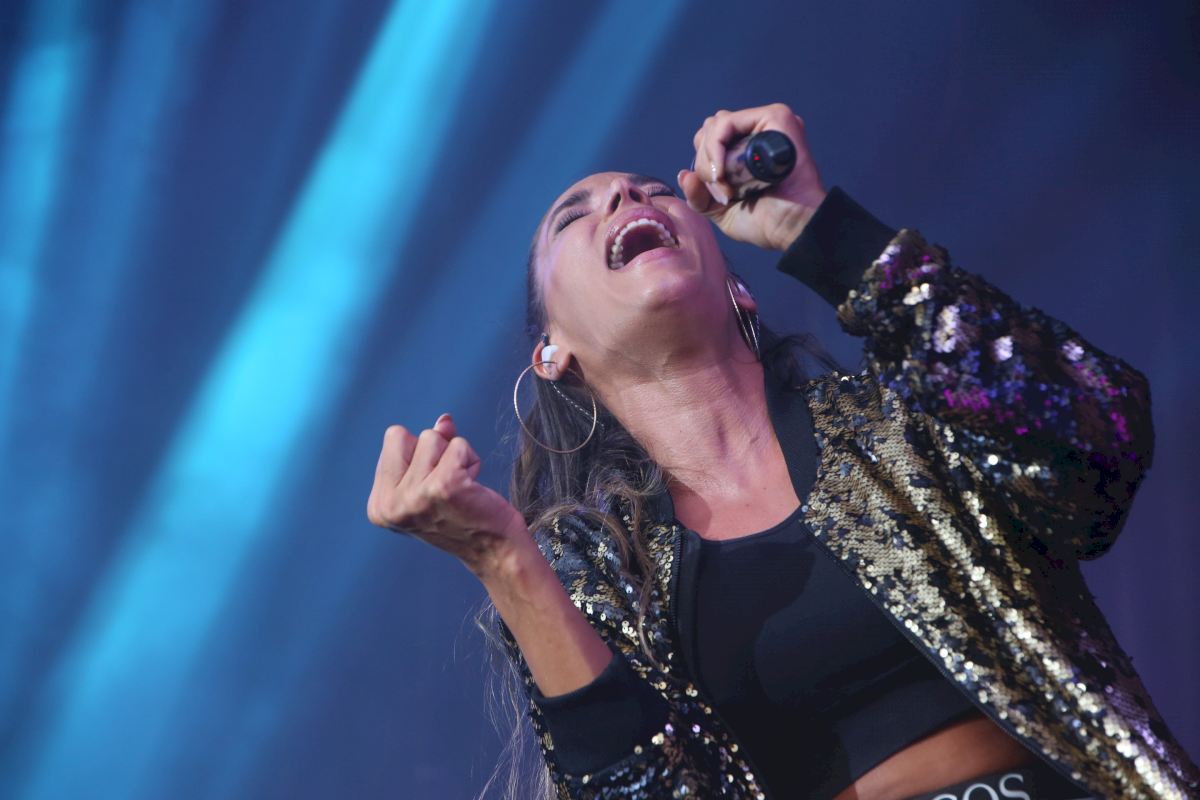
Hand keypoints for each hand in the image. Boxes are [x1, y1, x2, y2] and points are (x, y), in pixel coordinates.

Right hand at [366, 413, 527, 579]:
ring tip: (462, 487)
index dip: (419, 453)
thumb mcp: (432, 480)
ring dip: (455, 457)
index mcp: (379, 505)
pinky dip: (471, 461)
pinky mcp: (443, 487)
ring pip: (434, 438)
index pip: (394, 439)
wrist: (493, 549)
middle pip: (408, 435)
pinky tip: (473, 488)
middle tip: (448, 487)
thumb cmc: (464, 515)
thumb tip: (444, 420)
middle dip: (435, 452)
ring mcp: (415, 497)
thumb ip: (429, 447)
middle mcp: (390, 504)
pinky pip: (459, 446)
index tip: (432, 485)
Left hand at [678, 102, 827, 250]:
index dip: (703, 164)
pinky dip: (716, 147)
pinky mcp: (775, 117)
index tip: (716, 194)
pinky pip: (727, 123)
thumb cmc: (763, 220)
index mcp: (745, 147)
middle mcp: (757, 130)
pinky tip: (723, 173)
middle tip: (721, 191)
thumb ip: (698, 195)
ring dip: (710, 159)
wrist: (790, 226)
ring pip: (716, 124)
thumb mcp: (719, 210)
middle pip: (710, 127)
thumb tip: (684, 174)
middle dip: (704, 162)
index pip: (709, 138)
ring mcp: (767, 121)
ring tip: (726, 186)